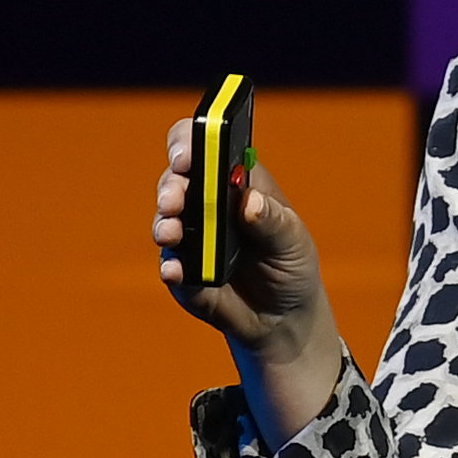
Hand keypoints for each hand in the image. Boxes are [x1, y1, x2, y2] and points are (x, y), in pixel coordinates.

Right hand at [150, 115, 339, 424]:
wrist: (283, 317)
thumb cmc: (291, 263)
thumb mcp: (293, 240)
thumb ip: (272, 221)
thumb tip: (250, 201)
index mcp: (235, 181)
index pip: (204, 145)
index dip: (191, 141)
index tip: (188, 154)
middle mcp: (205, 204)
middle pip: (176, 180)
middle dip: (171, 186)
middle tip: (174, 199)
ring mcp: (190, 237)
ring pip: (165, 220)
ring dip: (164, 224)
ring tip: (170, 232)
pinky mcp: (183, 272)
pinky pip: (170, 265)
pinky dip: (171, 267)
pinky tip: (176, 271)